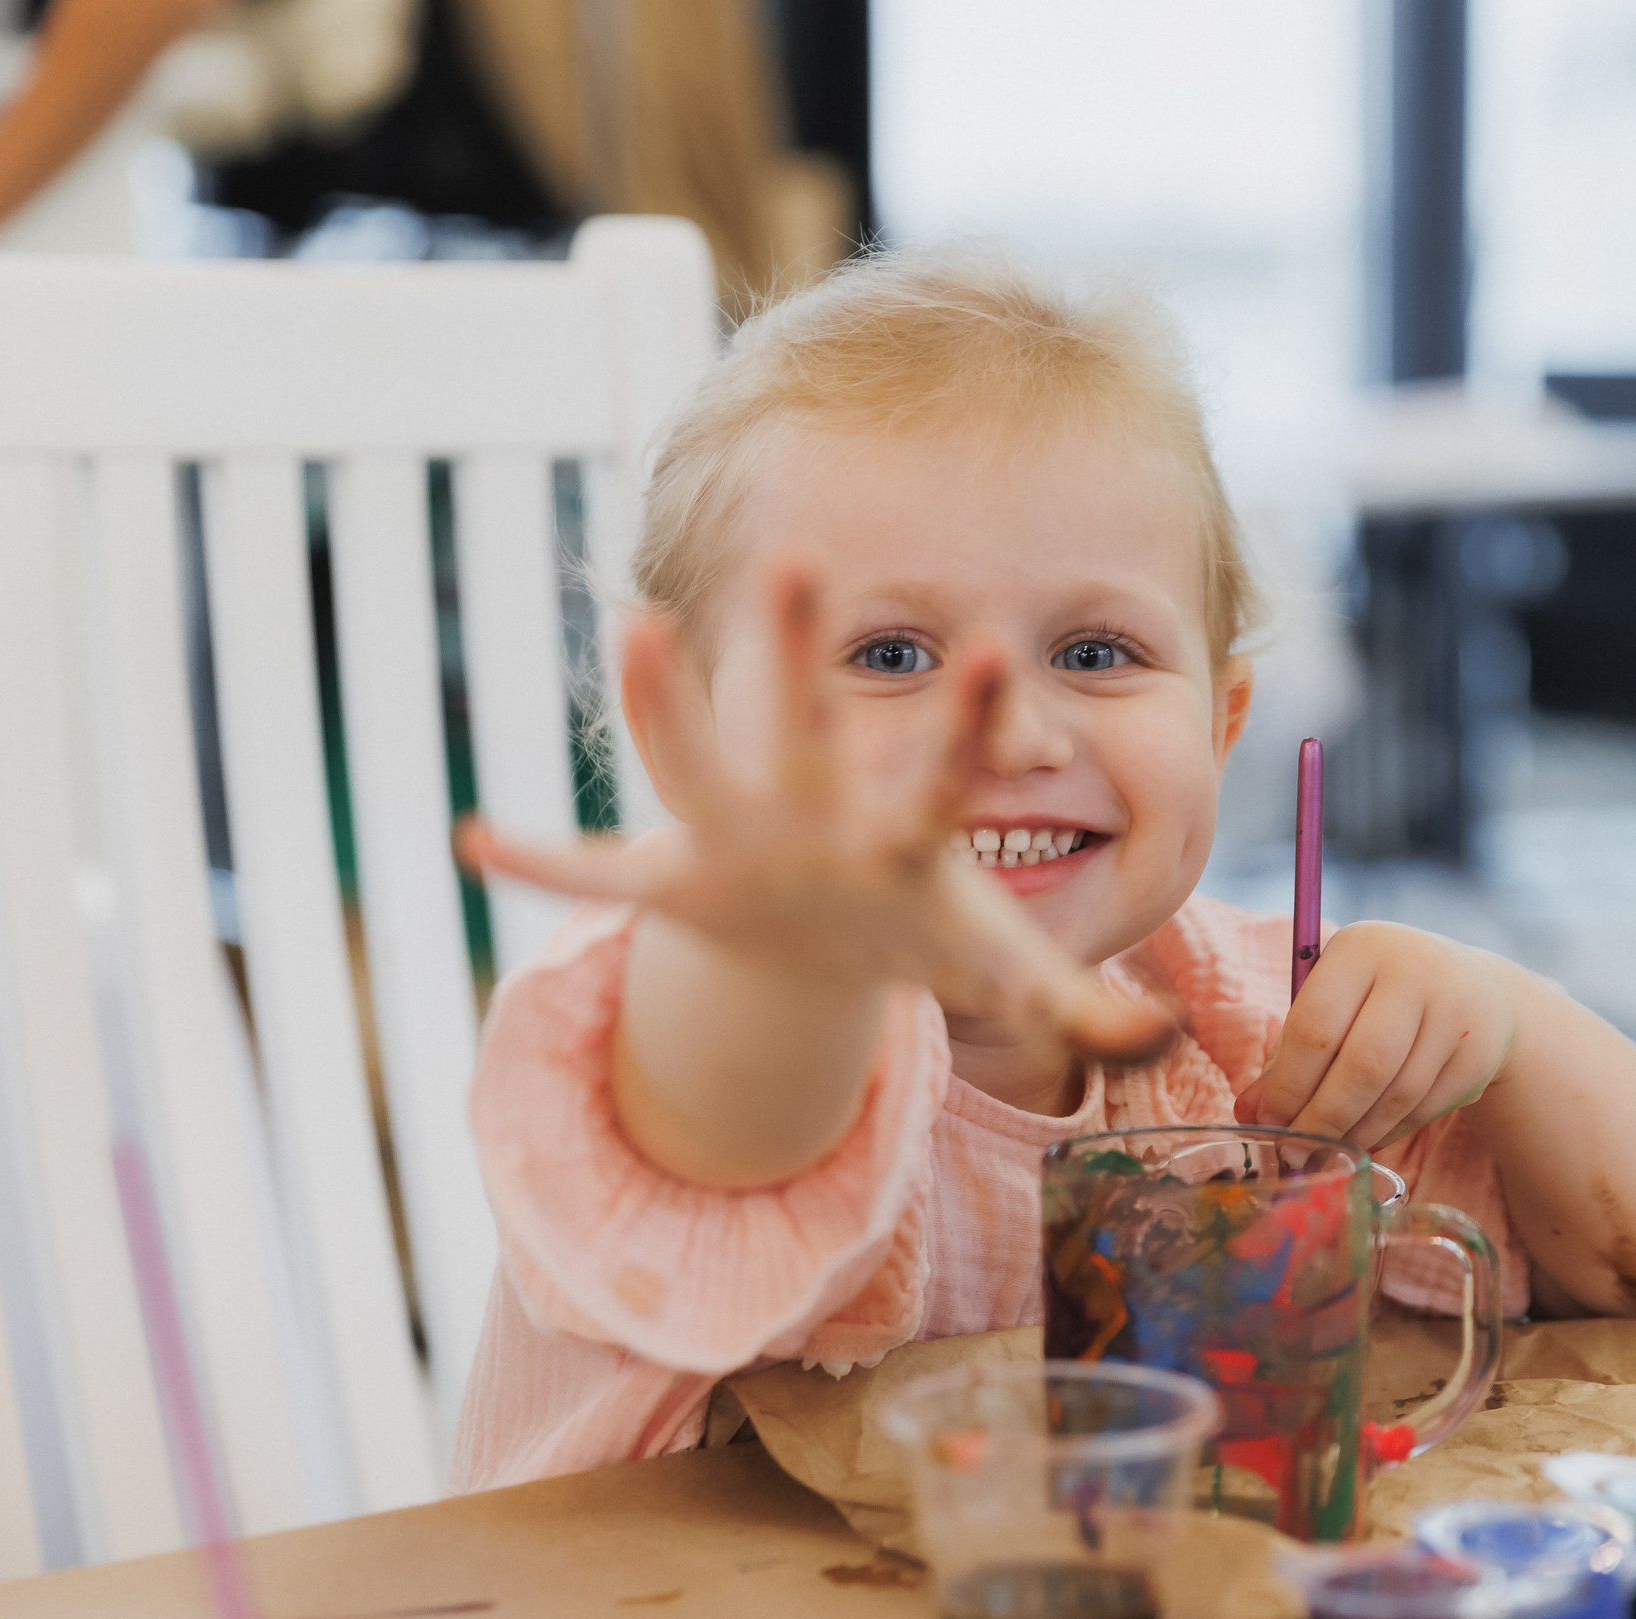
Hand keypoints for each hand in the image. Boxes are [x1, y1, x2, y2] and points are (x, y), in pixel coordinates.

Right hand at [458, 568, 1172, 1065]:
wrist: (828, 942)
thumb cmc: (923, 928)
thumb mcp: (999, 969)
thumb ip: (1077, 1003)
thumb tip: (1158, 1040)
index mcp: (905, 831)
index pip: (950, 766)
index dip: (975, 715)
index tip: (997, 648)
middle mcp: (814, 808)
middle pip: (808, 723)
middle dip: (800, 655)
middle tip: (798, 561)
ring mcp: (739, 834)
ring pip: (694, 762)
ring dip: (660, 707)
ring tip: (632, 630)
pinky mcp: (676, 879)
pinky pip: (599, 878)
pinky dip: (541, 865)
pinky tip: (477, 840)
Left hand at [1231, 922, 1517, 1149]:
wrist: (1475, 991)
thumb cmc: (1380, 998)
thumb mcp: (1334, 1003)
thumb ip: (1289, 1054)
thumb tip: (1250, 1113)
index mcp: (1361, 948)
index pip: (1316, 1027)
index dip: (1287, 1085)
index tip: (1267, 1121)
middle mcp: (1414, 972)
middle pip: (1362, 1066)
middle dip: (1321, 1118)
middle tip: (1294, 1152)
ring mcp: (1454, 1012)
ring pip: (1396, 1094)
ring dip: (1355, 1133)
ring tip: (1326, 1151)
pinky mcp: (1477, 1054)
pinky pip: (1423, 1109)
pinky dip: (1387, 1133)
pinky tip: (1364, 1138)